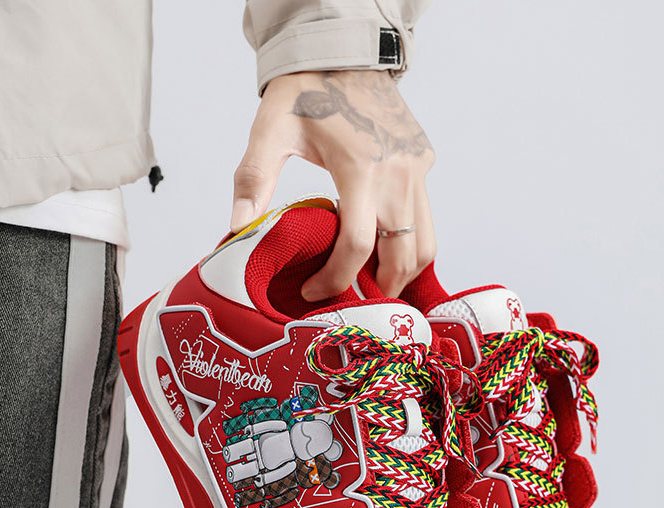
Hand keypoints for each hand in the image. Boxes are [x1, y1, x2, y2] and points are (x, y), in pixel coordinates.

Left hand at [231, 70, 435, 299]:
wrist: (346, 49)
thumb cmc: (309, 88)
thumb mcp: (272, 128)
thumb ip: (253, 178)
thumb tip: (237, 228)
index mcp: (360, 168)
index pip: (358, 245)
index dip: (336, 279)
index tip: (314, 290)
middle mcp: (397, 174)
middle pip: (403, 256)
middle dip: (382, 289)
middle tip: (357, 301)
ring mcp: (417, 170)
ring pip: (426, 242)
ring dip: (404, 270)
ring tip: (376, 282)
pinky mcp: (424, 162)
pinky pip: (426, 216)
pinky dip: (411, 241)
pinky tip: (384, 244)